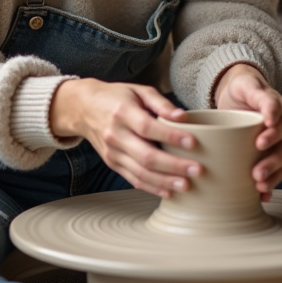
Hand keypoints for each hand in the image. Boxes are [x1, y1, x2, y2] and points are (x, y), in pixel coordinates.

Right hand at [49, 79, 200, 197]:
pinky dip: (151, 187)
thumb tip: (183, 117)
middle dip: (174, 166)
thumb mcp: (138, 90)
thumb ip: (161, 102)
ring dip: (165, 182)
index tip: (193, 142)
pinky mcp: (112, 163)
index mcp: (123, 112)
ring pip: (140, 173)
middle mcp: (116, 135)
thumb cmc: (116, 97)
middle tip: (197, 170)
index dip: (171, 137)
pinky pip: (133, 179)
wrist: (83, 108)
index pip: (149, 128)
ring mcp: (113, 152)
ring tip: (187, 185)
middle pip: (146, 156)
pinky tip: (168, 191)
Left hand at [214, 64, 281, 200]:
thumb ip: (258, 95)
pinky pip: (275, 171)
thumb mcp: (247, 85)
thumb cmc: (243, 89)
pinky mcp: (268, 154)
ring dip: (273, 175)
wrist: (238, 94)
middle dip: (271, 160)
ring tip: (260, 186)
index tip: (260, 142)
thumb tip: (268, 115)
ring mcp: (277, 141)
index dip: (272, 132)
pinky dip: (271, 185)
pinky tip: (263, 197)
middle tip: (257, 171)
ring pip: (281, 160)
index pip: (278, 119)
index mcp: (278, 107)